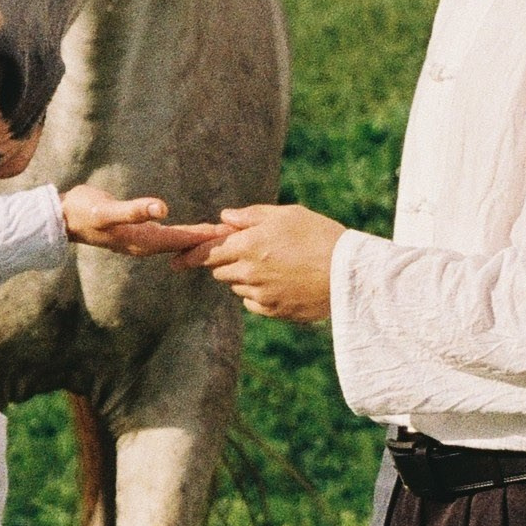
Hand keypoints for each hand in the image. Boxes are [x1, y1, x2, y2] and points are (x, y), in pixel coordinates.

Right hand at [59, 184, 222, 259]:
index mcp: (144, 240)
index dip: (207, 236)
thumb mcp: (107, 209)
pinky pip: (171, 238)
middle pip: (186, 244)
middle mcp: (146, 244)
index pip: (183, 239)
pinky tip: (196, 233)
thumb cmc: (84, 211)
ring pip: (180, 242)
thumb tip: (161, 209)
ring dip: (201, 239)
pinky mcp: (139, 235)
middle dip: (210, 241)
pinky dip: (187, 235)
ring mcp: (142, 241)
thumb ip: (134, 210)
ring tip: (224, 235)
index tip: (231, 234)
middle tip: (240, 236)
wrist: (63, 218)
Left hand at [178, 202, 345, 321]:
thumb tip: (224, 218)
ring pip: (237, 286)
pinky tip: (283, 283)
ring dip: (245, 277)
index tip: (176, 261)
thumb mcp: (288, 215)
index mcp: (249, 244)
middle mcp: (249, 271)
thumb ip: (251, 216)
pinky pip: (254, 303)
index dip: (189, 256)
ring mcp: (260, 294)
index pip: (207, 252)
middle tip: (250, 252)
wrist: (350, 274)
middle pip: (220, 270)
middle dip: (226, 261)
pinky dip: (260, 294)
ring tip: (277, 265)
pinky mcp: (273, 311)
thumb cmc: (320, 236)